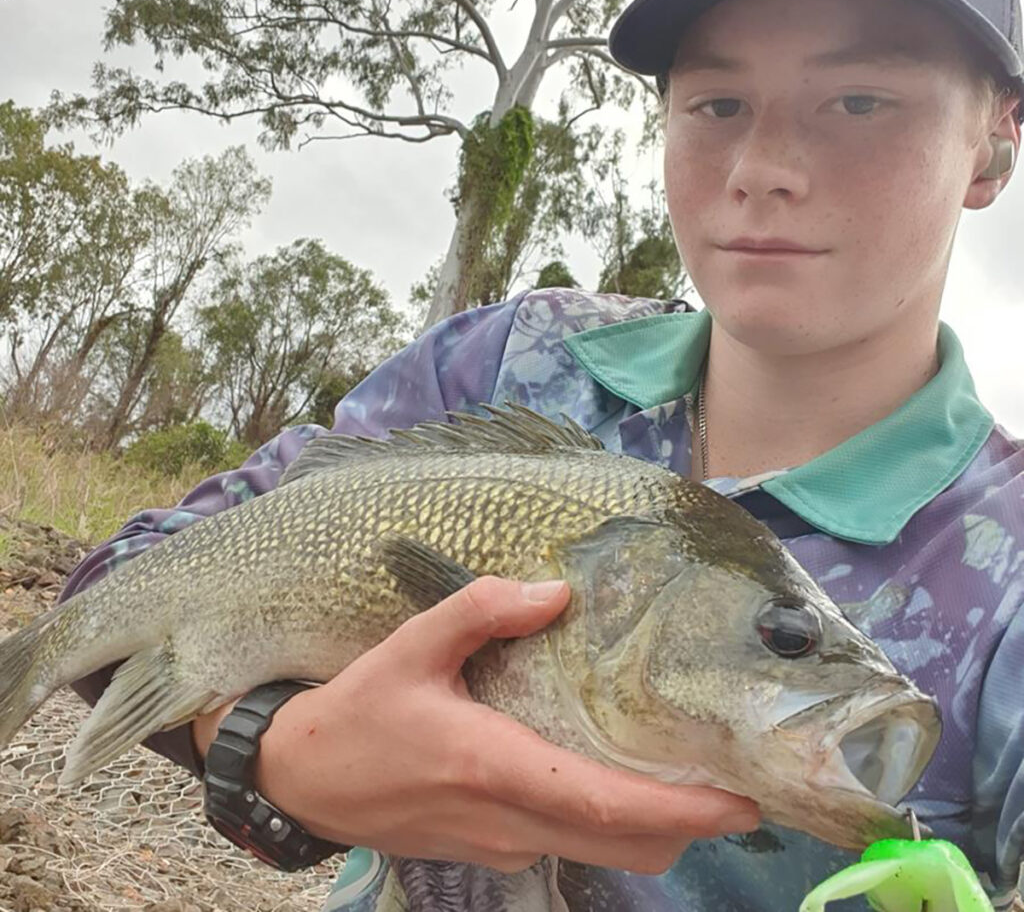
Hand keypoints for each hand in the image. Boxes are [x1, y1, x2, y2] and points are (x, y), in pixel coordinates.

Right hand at [196, 577, 759, 874]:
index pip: (606, 805)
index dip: (682, 810)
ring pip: (600, 852)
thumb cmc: (359, 710)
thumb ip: (482, 610)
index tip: (742, 800)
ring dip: (653, 825)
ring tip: (685, 771)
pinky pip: (568, 844)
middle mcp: (508, 820)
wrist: (305, 781)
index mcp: (493, 767)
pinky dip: (608, 823)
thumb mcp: (412, 646)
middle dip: (688, 824)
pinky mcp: (491, 852)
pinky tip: (610, 774)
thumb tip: (557, 592)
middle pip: (624, 845)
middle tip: (731, 777)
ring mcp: (501, 847)